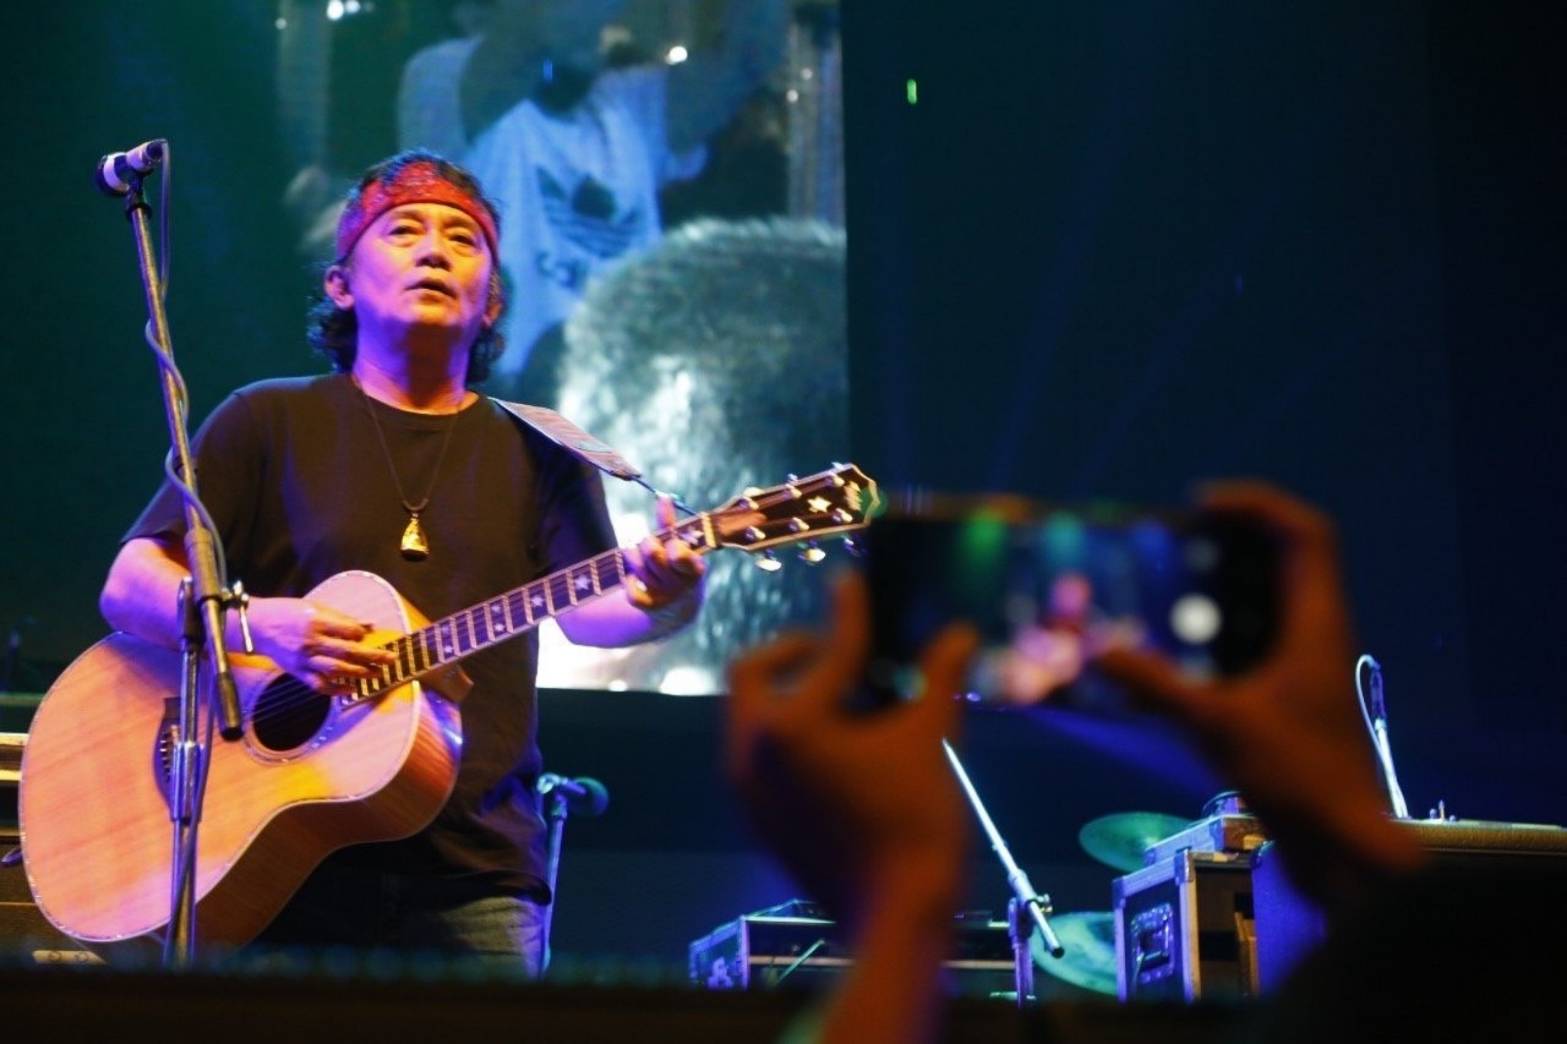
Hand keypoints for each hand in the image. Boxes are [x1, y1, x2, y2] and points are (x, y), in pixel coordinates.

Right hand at [243, 596, 397, 694]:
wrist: (258, 627)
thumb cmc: (288, 613)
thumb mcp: (315, 607)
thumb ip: (343, 618)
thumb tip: (370, 626)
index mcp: (316, 621)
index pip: (348, 630)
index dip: (361, 634)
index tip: (369, 635)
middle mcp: (311, 641)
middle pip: (347, 651)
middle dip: (372, 656)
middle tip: (391, 659)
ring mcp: (304, 659)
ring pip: (336, 670)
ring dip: (359, 673)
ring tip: (377, 674)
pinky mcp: (298, 672)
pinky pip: (319, 685)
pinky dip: (337, 690)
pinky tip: (352, 689)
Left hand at [624, 495, 705, 611]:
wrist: (680, 607)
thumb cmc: (679, 567)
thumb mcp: (683, 547)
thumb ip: (671, 525)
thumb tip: (663, 497)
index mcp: (694, 568)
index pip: (678, 553)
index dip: (671, 543)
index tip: (672, 542)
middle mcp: (681, 584)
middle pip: (652, 554)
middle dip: (646, 543)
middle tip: (647, 542)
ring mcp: (666, 597)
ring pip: (639, 569)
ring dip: (633, 557)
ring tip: (634, 552)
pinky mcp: (650, 608)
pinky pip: (631, 592)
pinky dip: (629, 581)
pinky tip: (633, 576)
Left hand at [726, 573, 976, 926]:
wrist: (897, 914)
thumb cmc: (916, 821)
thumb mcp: (930, 739)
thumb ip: (938, 679)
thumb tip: (960, 633)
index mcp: (790, 723)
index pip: (827, 652)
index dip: (849, 613)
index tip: (852, 583)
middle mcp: (752, 749)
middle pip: (753, 673)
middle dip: (793, 652)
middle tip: (836, 650)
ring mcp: (747, 787)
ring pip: (749, 715)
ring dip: (787, 693)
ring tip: (840, 695)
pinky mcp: (755, 816)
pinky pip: (756, 755)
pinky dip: (785, 734)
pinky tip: (834, 742)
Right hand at [1095, 482, 1423, 905]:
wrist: (1345, 847)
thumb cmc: (1299, 776)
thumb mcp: (1218, 725)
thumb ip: (1155, 685)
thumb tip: (1096, 649)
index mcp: (1317, 623)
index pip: (1306, 532)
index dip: (1257, 503)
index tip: (1201, 503)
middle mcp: (1320, 634)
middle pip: (1288, 558)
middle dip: (1230, 539)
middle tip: (1172, 540)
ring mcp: (1310, 667)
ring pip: (1271, 602)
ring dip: (1223, 586)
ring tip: (1164, 587)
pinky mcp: (1295, 698)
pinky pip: (1258, 642)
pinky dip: (1219, 634)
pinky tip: (1174, 653)